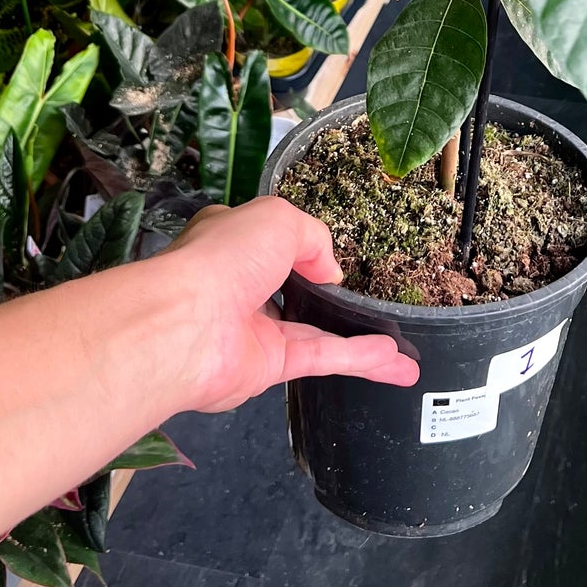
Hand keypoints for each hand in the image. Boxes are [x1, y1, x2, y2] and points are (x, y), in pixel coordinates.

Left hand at [159, 198, 418, 412]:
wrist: (182, 326)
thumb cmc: (222, 258)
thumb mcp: (278, 219)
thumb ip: (314, 238)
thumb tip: (330, 272)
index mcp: (234, 242)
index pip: (272, 241)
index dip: (303, 244)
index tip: (338, 252)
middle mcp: (243, 285)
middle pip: (294, 290)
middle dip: (330, 296)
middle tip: (375, 299)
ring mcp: (255, 329)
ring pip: (317, 329)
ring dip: (360, 336)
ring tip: (405, 342)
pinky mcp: (268, 367)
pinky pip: (321, 357)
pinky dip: (359, 358)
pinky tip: (396, 363)